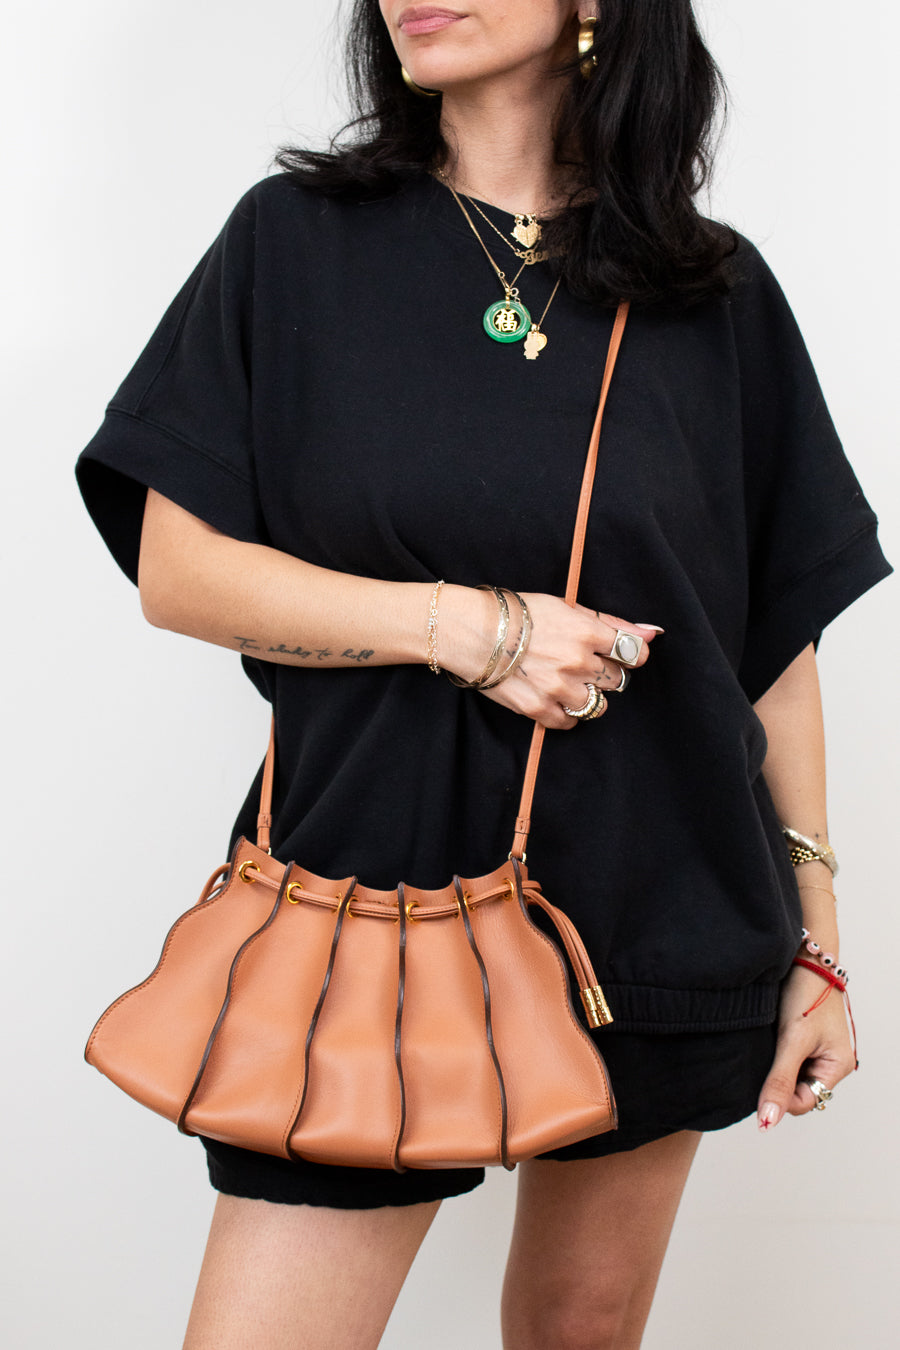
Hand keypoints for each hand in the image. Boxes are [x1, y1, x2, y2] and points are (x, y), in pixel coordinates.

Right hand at [439, 586, 663, 729]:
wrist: (472, 631)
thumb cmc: (518, 612)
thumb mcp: (566, 607)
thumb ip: (611, 622)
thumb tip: (654, 632)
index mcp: (587, 633)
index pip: (633, 652)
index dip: (627, 654)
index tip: (616, 654)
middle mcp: (578, 663)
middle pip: (618, 680)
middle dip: (604, 673)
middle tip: (579, 663)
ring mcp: (559, 689)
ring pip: (597, 705)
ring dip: (586, 695)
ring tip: (563, 681)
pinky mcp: (539, 709)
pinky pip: (569, 723)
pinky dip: (564, 714)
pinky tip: (551, 697)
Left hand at [756, 962, 857, 1130]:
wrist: (805, 956)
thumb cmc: (806, 993)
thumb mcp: (792, 1040)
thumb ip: (779, 1081)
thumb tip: (768, 1121)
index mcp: (838, 1066)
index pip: (803, 1102)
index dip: (779, 1096)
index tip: (761, 1076)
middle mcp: (830, 1061)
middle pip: (796, 1089)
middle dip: (777, 1078)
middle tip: (764, 1053)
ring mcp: (817, 1049)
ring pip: (788, 1073)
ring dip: (774, 1063)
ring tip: (767, 1042)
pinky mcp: (803, 1037)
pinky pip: (785, 1057)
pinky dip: (774, 1051)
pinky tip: (767, 1037)